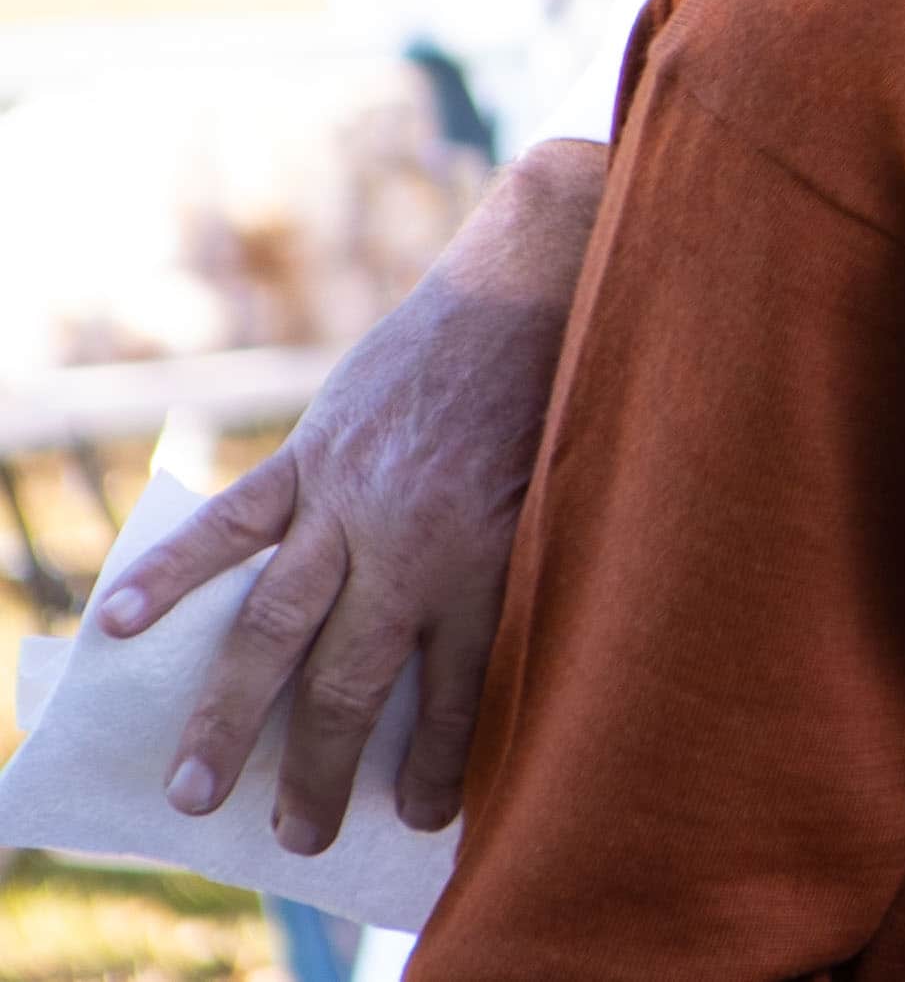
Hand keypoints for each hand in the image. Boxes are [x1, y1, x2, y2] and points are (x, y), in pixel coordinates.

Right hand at [95, 137, 605, 846]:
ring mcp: (355, 495)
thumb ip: (520, 574)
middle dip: (320, 767)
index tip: (423, 817)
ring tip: (199, 784)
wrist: (550, 278)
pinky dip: (171, 572)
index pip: (459, 692)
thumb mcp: (569, 497)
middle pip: (352, 681)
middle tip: (295, 835)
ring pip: (278, 625)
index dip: (441, 762)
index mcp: (493, 559)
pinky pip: (232, 522)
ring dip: (233, 711)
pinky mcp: (316, 448)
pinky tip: (122, 625)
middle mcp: (417, 541)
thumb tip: (495, 669)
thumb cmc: (573, 396)